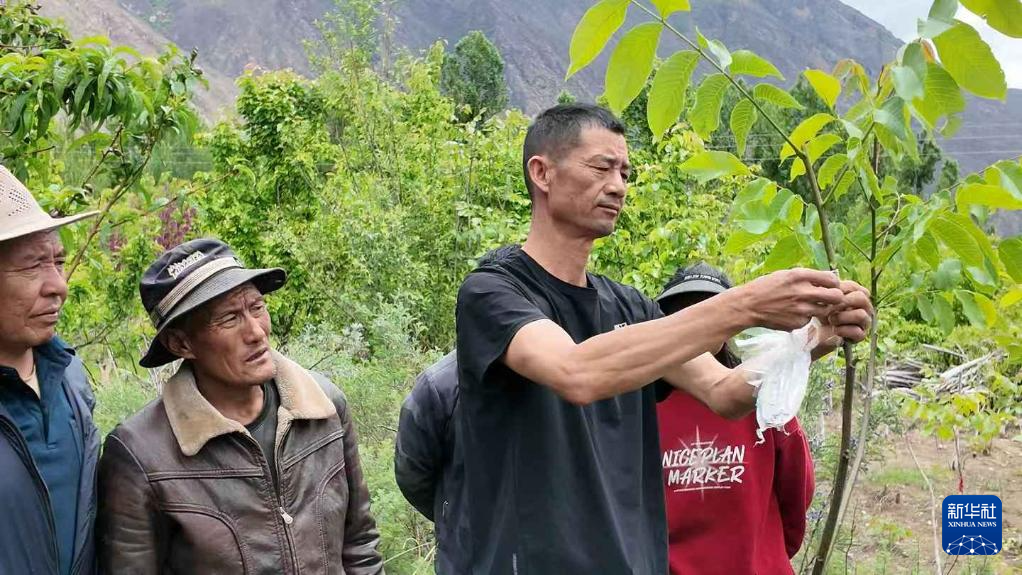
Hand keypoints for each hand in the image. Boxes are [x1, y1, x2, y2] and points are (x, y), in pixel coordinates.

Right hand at [727, 268, 845, 331]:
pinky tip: (792, 314)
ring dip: (821, 309)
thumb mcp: (786, 274)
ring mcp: (801, 310)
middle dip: (835, 298)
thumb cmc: (766, 287)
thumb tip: (829, 279)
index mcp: (799, 276)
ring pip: (825, 310)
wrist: (748, 305)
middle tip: (828, 299)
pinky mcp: (797, 323)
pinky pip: (809, 320)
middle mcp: (802, 292)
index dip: (834, 284)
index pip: (832, 279)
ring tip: (808, 306)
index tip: (830, 286)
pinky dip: (804, 317)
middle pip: (836, 297)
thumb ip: (807, 277)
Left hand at [827, 280, 872, 342]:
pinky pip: (857, 332)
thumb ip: (826, 289)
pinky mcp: (862, 335)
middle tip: (827, 308)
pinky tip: (835, 330)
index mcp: (858, 293)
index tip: (824, 297)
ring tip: (831, 320)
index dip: (837, 291)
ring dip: (841, 317)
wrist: (818, 332)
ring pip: (861, 315)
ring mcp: (865, 321)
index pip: (854, 286)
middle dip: (841, 303)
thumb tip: (822, 282)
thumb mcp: (823, 298)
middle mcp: (865, 306)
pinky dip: (843, 330)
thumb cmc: (822, 311)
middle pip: (861, 297)